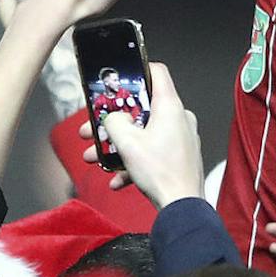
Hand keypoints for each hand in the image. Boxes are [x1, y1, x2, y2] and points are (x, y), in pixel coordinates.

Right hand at [90, 62, 204, 206]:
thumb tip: (113, 118)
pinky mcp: (179, 157)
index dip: (137, 70)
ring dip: (118, 145)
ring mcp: (181, 139)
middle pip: (142, 109)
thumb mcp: (126, 142)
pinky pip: (152, 153)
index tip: (120, 78)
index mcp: (170, 107)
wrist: (182, 206)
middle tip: (93, 130)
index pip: (157, 72)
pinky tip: (117, 179)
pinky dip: (133, 163)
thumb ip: (114, 121)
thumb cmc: (161, 172)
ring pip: (143, 134)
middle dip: (113, 122)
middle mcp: (179, 119)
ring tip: (96, 158)